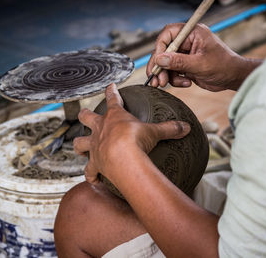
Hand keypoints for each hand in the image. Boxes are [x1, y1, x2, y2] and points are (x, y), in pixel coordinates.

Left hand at [73, 83, 190, 183]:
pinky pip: (89, 171)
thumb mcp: (155, 132)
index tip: (111, 86)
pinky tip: (93, 179)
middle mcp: (100, 129)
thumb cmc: (136, 140)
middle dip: (85, 115)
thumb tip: (186, 127)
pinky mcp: (95, 163)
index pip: (112, 98)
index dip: (111, 91)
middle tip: (86, 115)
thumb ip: (170, 128)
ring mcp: (94, 146)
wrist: (124, 159)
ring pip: (79, 142)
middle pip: (86, 117)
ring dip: (79, 144)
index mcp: (114, 116)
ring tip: (81, 147)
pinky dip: (90, 175)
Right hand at [147, 23, 261, 90]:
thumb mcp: (200, 65)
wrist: (233, 78)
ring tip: (169, 84)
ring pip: (166, 62)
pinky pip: (173, 71)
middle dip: (159, 65)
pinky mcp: (186, 65)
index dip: (160, 47)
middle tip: (157, 79)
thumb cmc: (224, 66)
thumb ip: (179, 62)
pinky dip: (175, 79)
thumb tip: (160, 59)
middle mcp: (188, 41)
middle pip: (164, 50)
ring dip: (166, 75)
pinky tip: (186, 83)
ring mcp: (186, 53)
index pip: (168, 34)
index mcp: (193, 33)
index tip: (158, 62)